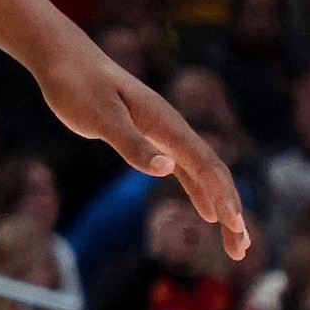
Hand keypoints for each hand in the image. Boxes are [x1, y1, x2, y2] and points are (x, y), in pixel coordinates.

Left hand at [41, 48, 247, 259]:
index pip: (205, 166)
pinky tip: (207, 214)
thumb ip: (131, 144)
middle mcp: (173, 130)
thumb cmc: (78, 86)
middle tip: (242, 250)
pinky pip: (185, 170)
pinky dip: (200, 193)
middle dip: (232, 212)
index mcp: (167, 125)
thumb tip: (166, 168)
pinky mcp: (150, 138)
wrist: (67, 60)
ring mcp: (165, 134)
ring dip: (222, 208)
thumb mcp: (100, 118)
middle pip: (214, 175)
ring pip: (203, 176)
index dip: (223, 196)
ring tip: (235, 242)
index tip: (234, 225)